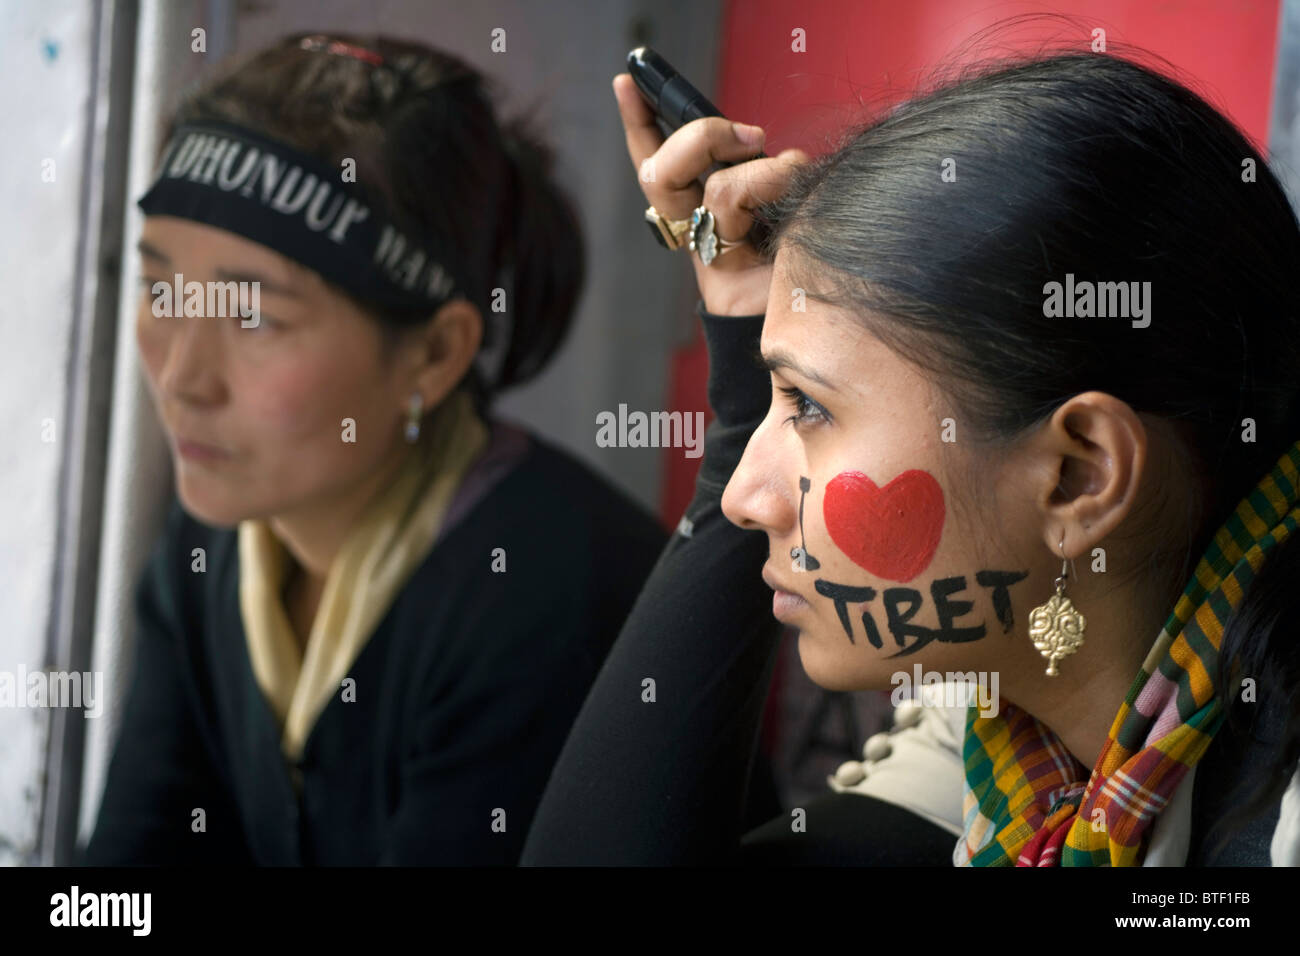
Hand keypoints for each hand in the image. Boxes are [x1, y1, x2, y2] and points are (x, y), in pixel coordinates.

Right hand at [613, 73, 809, 316]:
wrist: (825, 327)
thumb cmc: (808, 259)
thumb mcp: (786, 198)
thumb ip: (760, 170)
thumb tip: (756, 145)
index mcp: (702, 212)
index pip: (657, 163)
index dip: (638, 124)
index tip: (625, 80)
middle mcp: (697, 232)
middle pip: (659, 174)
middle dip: (699, 136)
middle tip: (750, 137)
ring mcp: (710, 255)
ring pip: (707, 187)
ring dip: (758, 168)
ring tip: (789, 173)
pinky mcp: (727, 272)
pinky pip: (733, 203)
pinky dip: (774, 182)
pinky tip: (798, 195)